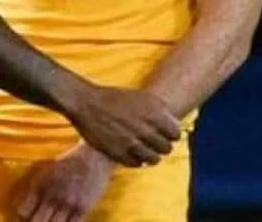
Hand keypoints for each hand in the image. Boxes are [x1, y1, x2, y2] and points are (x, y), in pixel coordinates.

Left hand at [17, 143, 113, 221]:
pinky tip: (65, 221)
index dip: (24, 218)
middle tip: (41, 219)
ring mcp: (67, 204)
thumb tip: (27, 207)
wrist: (95, 155)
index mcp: (40, 185)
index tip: (28, 218)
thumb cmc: (71, 160)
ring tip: (53, 219)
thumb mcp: (48, 170)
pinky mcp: (83, 209)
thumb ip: (37, 188)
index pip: (23, 211)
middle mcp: (52, 196)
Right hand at [64, 84, 178, 166]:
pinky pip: (136, 164)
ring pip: (154, 160)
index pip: (175, 134)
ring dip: (150, 156)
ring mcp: (132, 142)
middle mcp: (145, 128)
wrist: (86, 103)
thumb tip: (175, 123)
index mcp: (153, 113)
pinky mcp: (118, 153)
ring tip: (144, 151)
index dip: (171, 135)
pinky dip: (136, 161)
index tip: (164, 134)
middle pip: (166, 148)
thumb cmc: (114, 98)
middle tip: (154, 144)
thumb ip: (160, 110)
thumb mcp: (141, 97)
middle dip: (161, 147)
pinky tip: (131, 153)